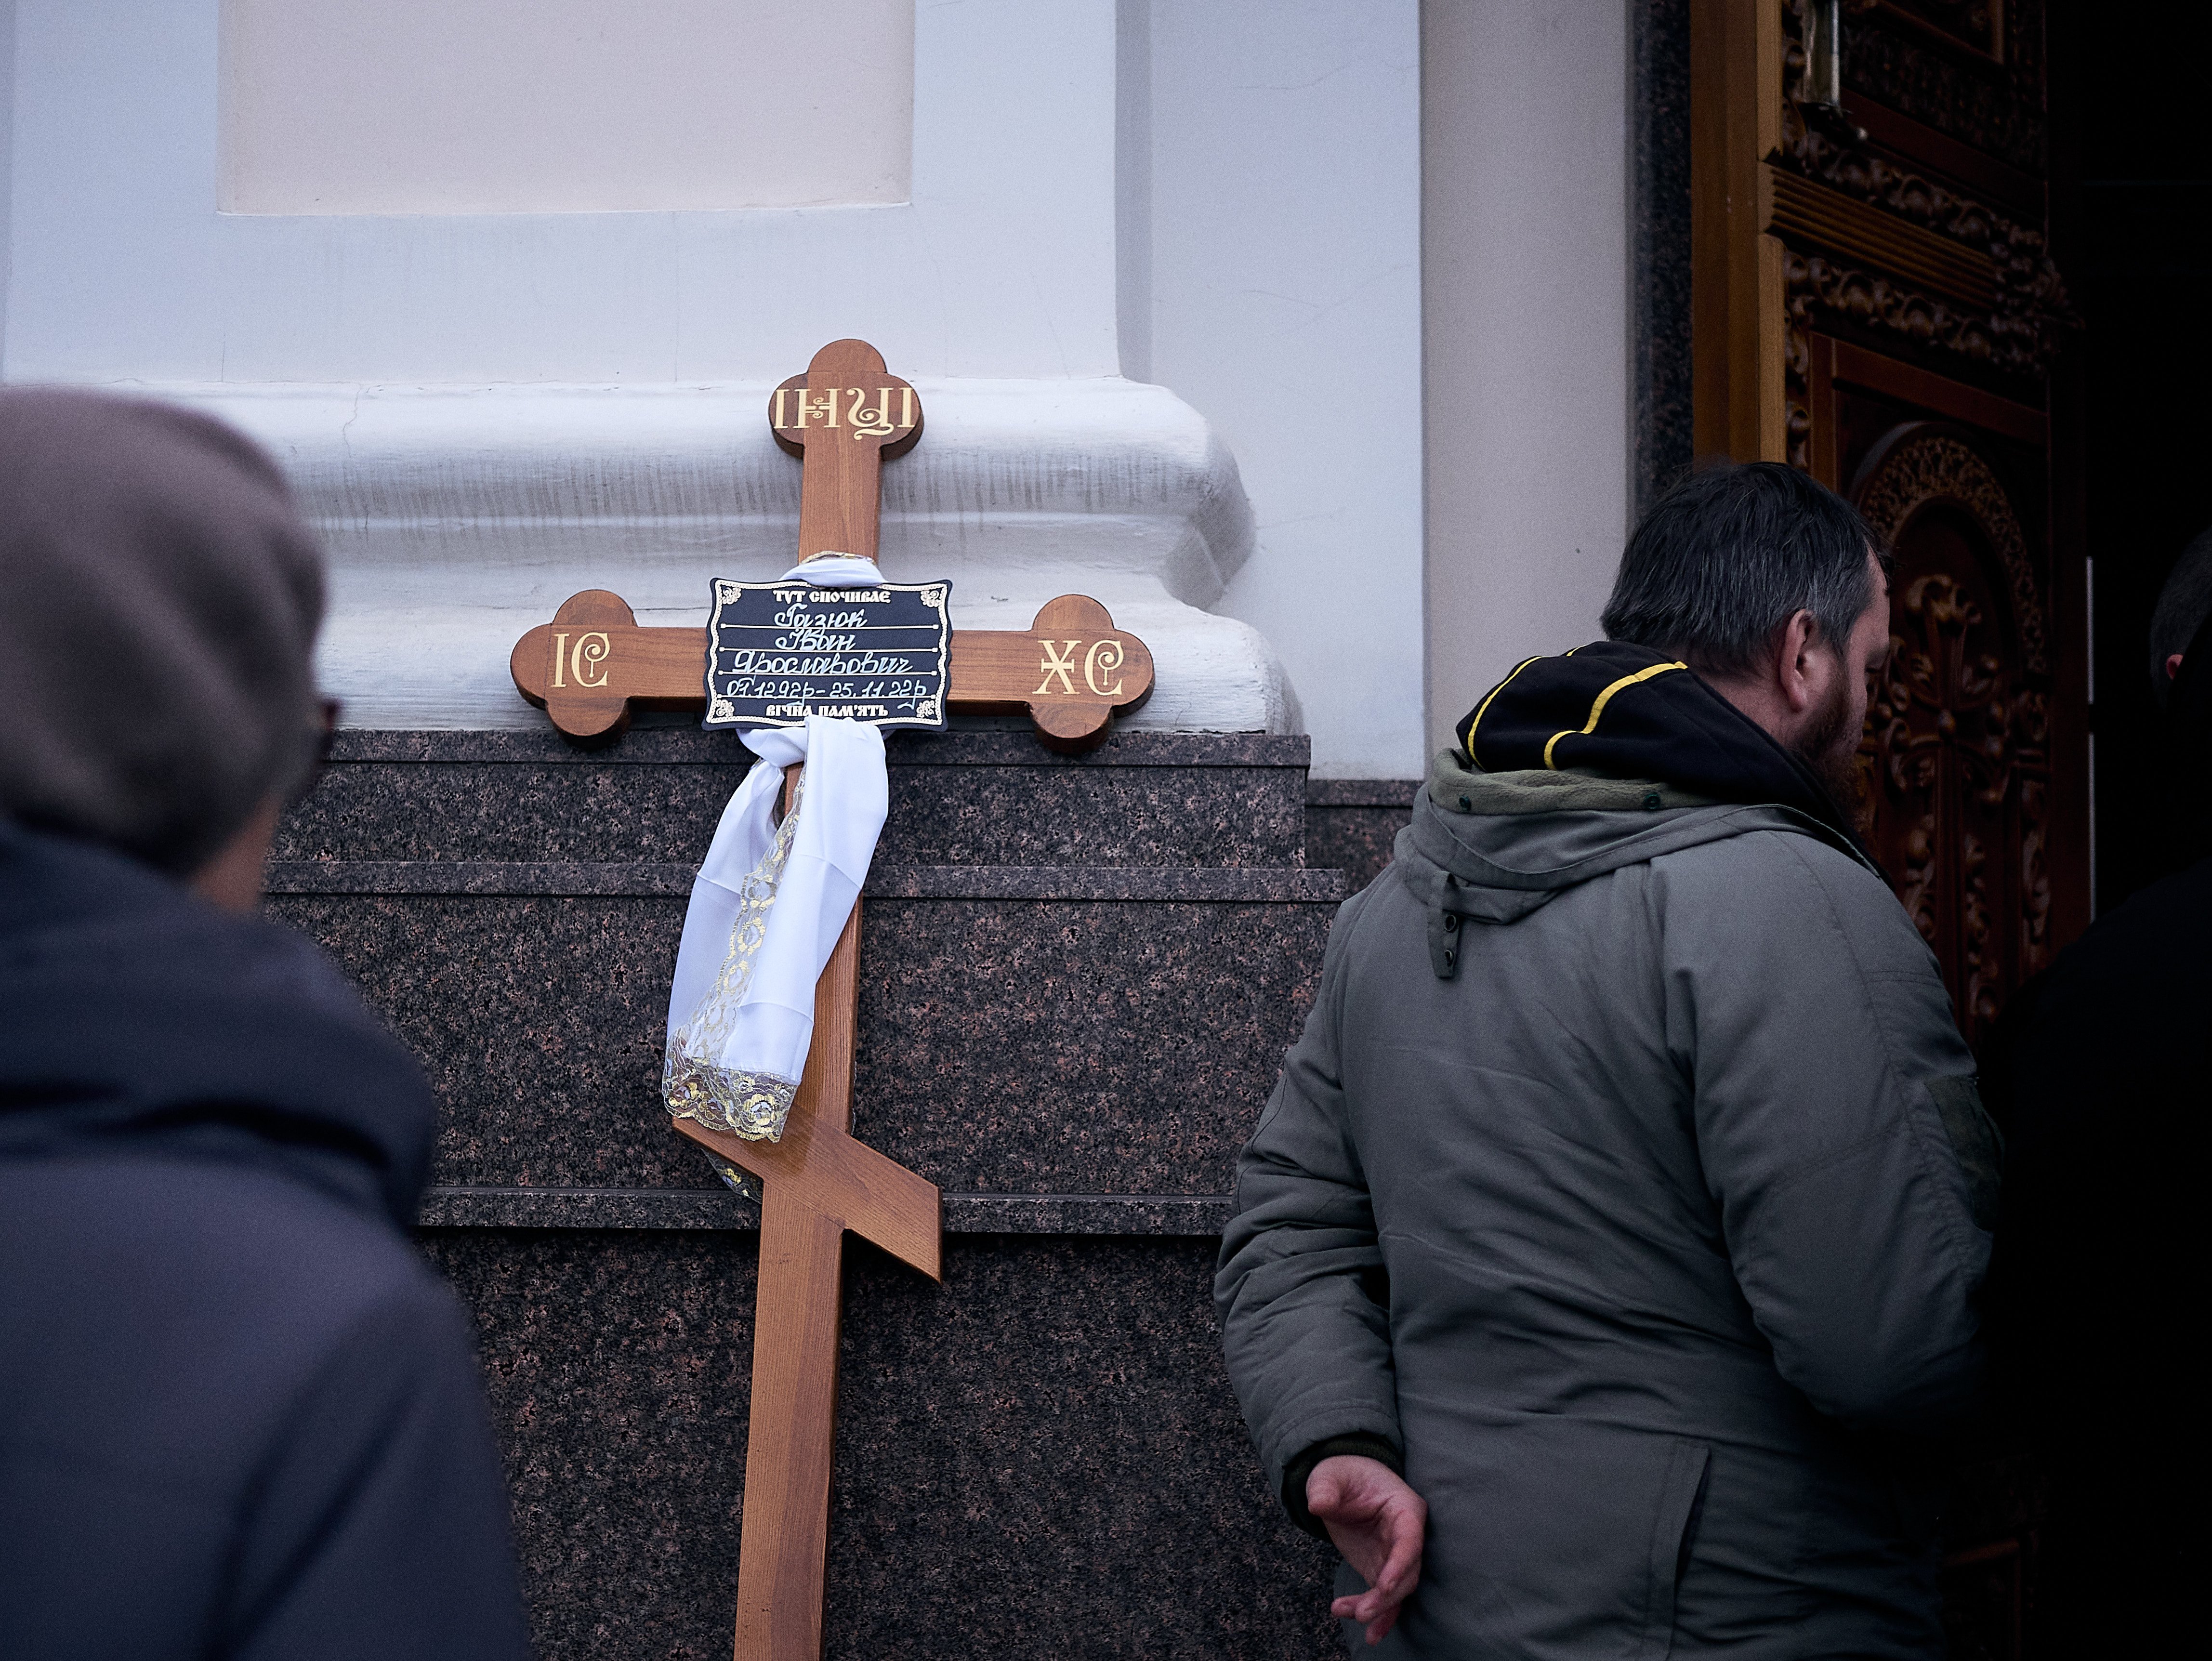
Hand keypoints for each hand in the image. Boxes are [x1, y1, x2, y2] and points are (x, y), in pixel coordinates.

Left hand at [1307, 1454, 1426, 1644]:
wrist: (1342, 1484)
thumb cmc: (1343, 1475)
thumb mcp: (1330, 1475)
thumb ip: (1325, 1488)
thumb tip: (1317, 1504)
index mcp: (1405, 1508)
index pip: (1410, 1540)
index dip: (1400, 1564)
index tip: (1384, 1586)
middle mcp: (1407, 1536)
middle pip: (1407, 1573)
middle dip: (1386, 1597)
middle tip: (1361, 1613)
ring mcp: (1395, 1556)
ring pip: (1397, 1591)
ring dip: (1378, 1610)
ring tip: (1347, 1614)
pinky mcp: (1381, 1570)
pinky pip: (1384, 1598)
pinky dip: (1377, 1616)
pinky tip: (1369, 1634)